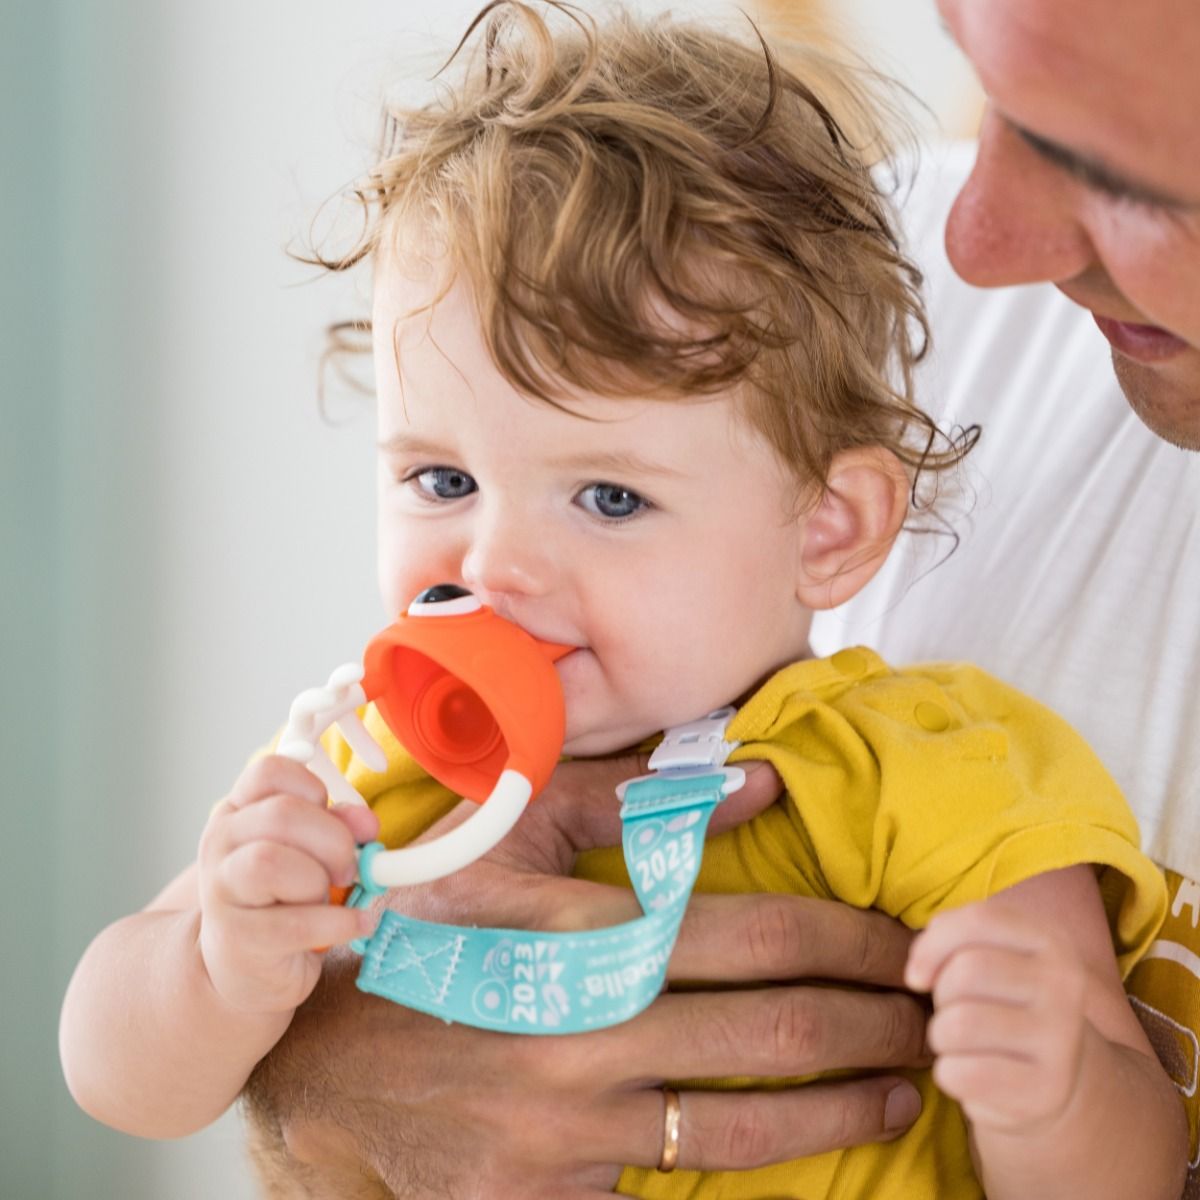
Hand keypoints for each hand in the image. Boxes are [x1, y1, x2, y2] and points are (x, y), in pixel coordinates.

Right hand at [197, 756, 378, 1013]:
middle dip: (333, 840)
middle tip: (348, 867)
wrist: (241, 966)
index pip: (269, 771)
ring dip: (319, 880)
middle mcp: (220, 843)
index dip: (313, 788)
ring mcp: (221, 890)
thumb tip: (366, 822)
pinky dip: (341, 922)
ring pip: (270, 862)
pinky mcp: (237, 938)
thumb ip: (338, 827)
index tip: (331, 817)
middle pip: (281, 815)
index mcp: (238, 811)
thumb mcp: (310, 852)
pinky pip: (296, 922)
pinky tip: (357, 923)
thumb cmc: (282, 898)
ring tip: (331, 896)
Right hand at [244, 755, 927, 1198]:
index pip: (754, 934)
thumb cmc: (431, 924)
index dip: (847, 937)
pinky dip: (754, 1167)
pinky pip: (676, 1189)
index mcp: (580, 936)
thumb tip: (756, 781)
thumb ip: (631, 799)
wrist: (328, 1060)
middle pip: (773, 1031)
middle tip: (934, 1011)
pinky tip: (804, 1146)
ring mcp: (571, 1131)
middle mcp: (585, 1036)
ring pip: (746, 1127)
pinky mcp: (555, 1196)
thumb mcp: (507, 835)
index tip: (900, 936)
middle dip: (875, 1021)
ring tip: (904, 1086)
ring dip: (844, 1105)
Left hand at [906, 899, 1088, 1134]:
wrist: (1049, 1076)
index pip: (979, 921)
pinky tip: (969, 1075)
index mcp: (1050, 941)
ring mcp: (1062, 1039)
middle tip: (953, 1012)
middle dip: (941, 995)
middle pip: (967, 973)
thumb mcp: (981, 956)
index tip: (918, 975)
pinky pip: (964, 1074)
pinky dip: (949, 1074)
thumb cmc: (996, 1003)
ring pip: (961, 1024)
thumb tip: (917, 973)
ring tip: (959, 1043)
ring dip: (941, 1036)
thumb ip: (946, 941)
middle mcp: (1065, 984)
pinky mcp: (1049, 1090)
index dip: (932, 946)